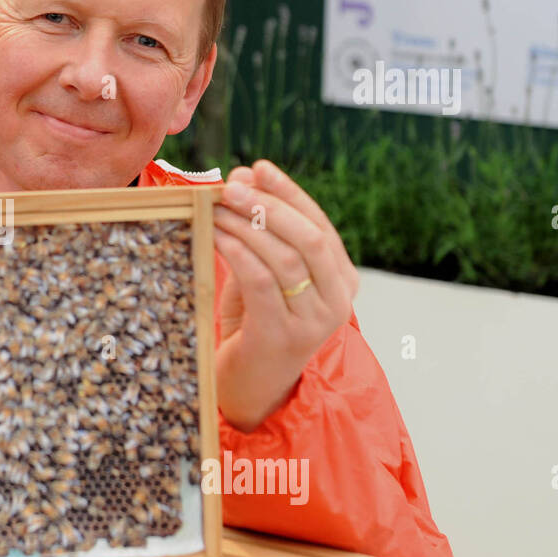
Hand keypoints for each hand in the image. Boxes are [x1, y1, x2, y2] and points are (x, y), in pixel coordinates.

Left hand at [211, 160, 359, 431]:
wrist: (250, 389)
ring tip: (215, 208)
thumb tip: (243, 177)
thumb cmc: (254, 326)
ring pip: (284, 258)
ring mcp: (313, 321)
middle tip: (231, 186)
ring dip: (246, 226)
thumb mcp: (262, 276)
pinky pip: (261, 282)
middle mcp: (337, 300)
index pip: (320, 224)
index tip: (258, 167)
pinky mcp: (283, 336)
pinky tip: (217, 236)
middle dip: (268, 205)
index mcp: (342, 280)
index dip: (289, 193)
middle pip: (307, 237)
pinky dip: (238, 252)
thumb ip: (259, 233)